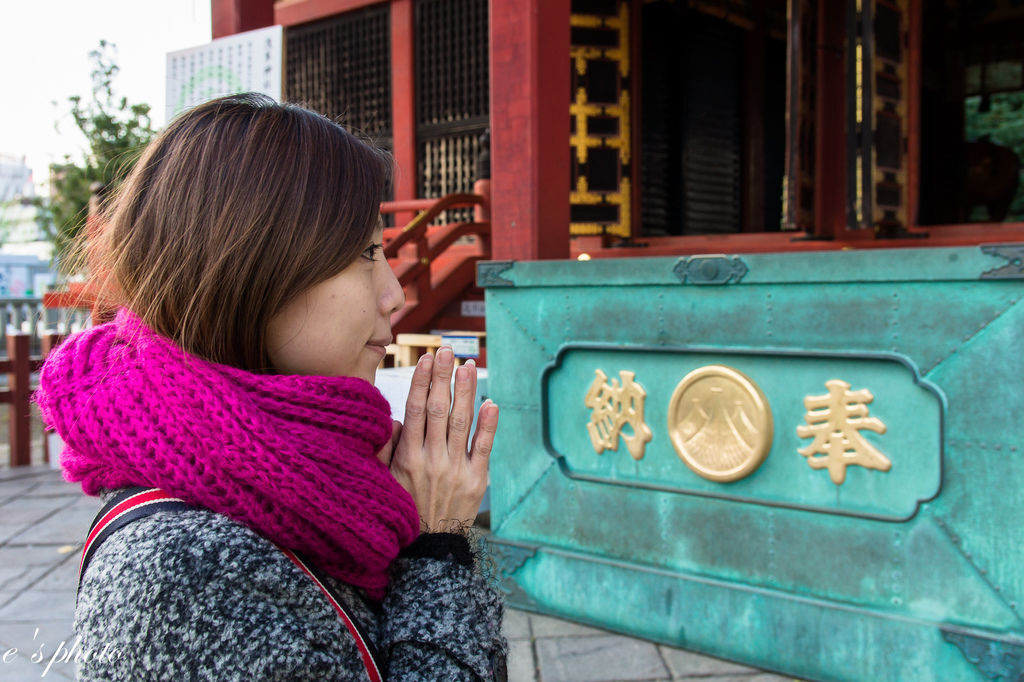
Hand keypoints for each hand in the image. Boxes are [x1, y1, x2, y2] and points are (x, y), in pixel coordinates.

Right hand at [384, 347, 497, 533]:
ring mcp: (455, 469)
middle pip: (437, 409)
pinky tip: (491, 402)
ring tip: (467, 366)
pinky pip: (484, 447)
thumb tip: (394, 418)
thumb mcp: (383, 481)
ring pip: (460, 422)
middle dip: (442, 377)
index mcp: (407, 457)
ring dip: (465, 391)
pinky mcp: (477, 480)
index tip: (426, 359)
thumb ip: (386, 448)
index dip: (420, 381)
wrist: (428, 549)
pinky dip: (488, 424)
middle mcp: (431, 460)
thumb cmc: (402, 509)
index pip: (414, 410)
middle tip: (447, 350)